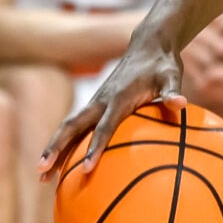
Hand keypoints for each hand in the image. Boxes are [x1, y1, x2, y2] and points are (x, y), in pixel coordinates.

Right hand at [41, 35, 184, 178]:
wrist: (148, 46)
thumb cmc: (162, 64)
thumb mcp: (171, 76)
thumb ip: (172, 91)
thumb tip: (181, 104)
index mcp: (117, 98)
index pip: (104, 127)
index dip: (95, 147)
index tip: (87, 169)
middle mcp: (100, 101)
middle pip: (71, 127)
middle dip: (55, 149)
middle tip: (41, 172)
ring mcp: (94, 103)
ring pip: (68, 129)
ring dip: (54, 150)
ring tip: (42, 176)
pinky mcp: (95, 106)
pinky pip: (76, 128)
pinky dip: (65, 145)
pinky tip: (61, 166)